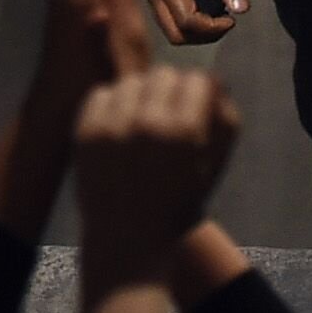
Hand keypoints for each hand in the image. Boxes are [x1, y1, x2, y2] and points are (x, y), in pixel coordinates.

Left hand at [74, 68, 240, 302]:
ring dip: (141, 95)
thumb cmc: (180, 202)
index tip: (195, 109)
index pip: (197, 79)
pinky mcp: (85, 129)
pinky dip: (113, 104)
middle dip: (171, 91)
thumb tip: (215, 79)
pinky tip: (121, 127)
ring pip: (132, 80)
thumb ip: (225, 119)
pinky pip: (103, 92)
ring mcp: (112, 125)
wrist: (129, 238)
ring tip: (143, 122)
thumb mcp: (214, 166)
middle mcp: (147, 123)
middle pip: (164, 74)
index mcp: (185, 132)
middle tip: (169, 116)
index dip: (199, 94)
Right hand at [133, 0, 247, 44]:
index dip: (213, 28)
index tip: (232, 17)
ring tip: (214, 10)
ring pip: (169, 28)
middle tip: (224, 19)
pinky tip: (200, 1)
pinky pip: (165, 15)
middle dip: (203, 34)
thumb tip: (242, 8)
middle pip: (175, 35)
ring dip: (194, 28)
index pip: (187, 23)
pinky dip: (185, 17)